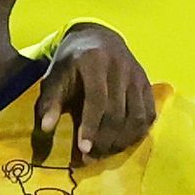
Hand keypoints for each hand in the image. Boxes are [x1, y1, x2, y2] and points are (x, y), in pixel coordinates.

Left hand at [34, 21, 152, 168]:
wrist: (98, 37)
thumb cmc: (72, 61)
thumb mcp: (55, 75)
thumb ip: (50, 101)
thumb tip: (45, 128)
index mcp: (95, 62)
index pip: (98, 100)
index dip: (92, 127)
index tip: (84, 149)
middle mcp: (121, 67)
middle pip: (118, 112)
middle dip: (105, 139)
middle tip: (91, 157)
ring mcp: (137, 76)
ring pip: (137, 117)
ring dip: (122, 140)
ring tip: (105, 153)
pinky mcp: (147, 84)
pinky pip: (149, 114)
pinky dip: (137, 133)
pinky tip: (122, 142)